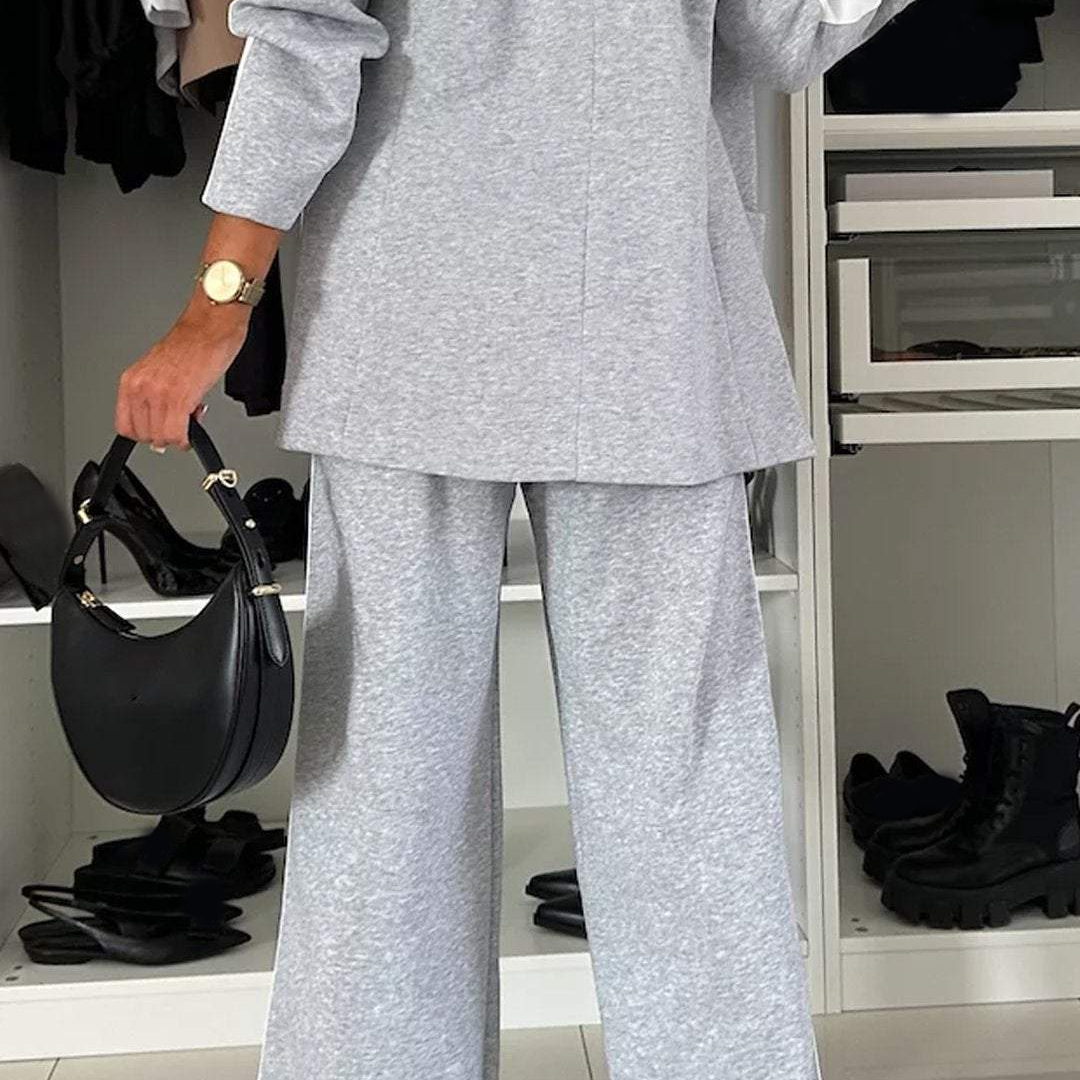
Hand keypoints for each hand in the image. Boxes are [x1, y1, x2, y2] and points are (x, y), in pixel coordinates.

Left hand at [115, 305, 248, 450]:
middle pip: (144, 435)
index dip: (146, 434)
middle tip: (180, 423)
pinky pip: (176, 434)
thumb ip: (155, 398)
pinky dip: (186, 439)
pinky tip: (194, 426)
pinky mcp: (178, 398)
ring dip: (177, 437)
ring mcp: (157, 394)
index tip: (160, 431)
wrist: (209, 328)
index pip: (125, 426)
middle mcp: (140, 387)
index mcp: (132, 380)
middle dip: (165, 436)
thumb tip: (161, 424)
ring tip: (189, 418)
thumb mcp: (161, 371)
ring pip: (160, 438)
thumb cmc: (192, 345)